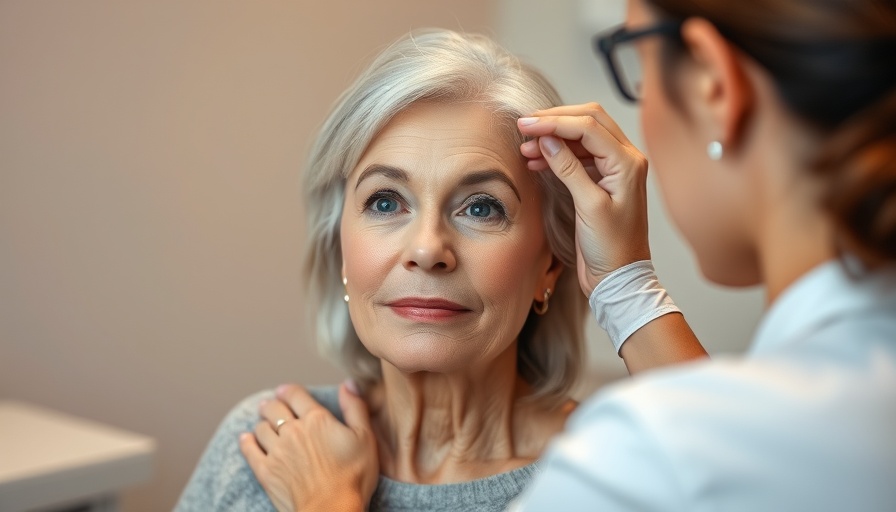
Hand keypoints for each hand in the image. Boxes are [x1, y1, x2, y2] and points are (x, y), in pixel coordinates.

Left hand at [240, 381, 378, 511]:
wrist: (331, 510)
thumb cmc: (353, 476)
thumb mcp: (365, 438)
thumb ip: (355, 407)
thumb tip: (349, 383)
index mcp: (316, 419)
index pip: (296, 395)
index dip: (289, 390)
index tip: (285, 390)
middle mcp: (293, 431)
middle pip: (274, 408)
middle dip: (272, 404)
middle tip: (270, 404)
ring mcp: (277, 451)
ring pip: (261, 428)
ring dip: (262, 422)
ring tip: (263, 422)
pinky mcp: (266, 471)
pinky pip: (250, 450)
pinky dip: (246, 442)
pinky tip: (246, 439)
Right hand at [518, 103, 650, 294]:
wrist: (618, 277)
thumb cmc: (611, 249)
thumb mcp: (589, 206)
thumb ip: (568, 169)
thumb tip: (547, 140)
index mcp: (628, 163)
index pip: (588, 127)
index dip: (554, 122)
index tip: (526, 125)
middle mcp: (625, 160)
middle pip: (589, 121)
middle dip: (555, 120)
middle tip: (525, 126)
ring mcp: (614, 169)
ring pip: (582, 136)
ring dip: (554, 137)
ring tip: (526, 147)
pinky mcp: (601, 181)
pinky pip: (578, 155)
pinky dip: (557, 153)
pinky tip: (537, 159)